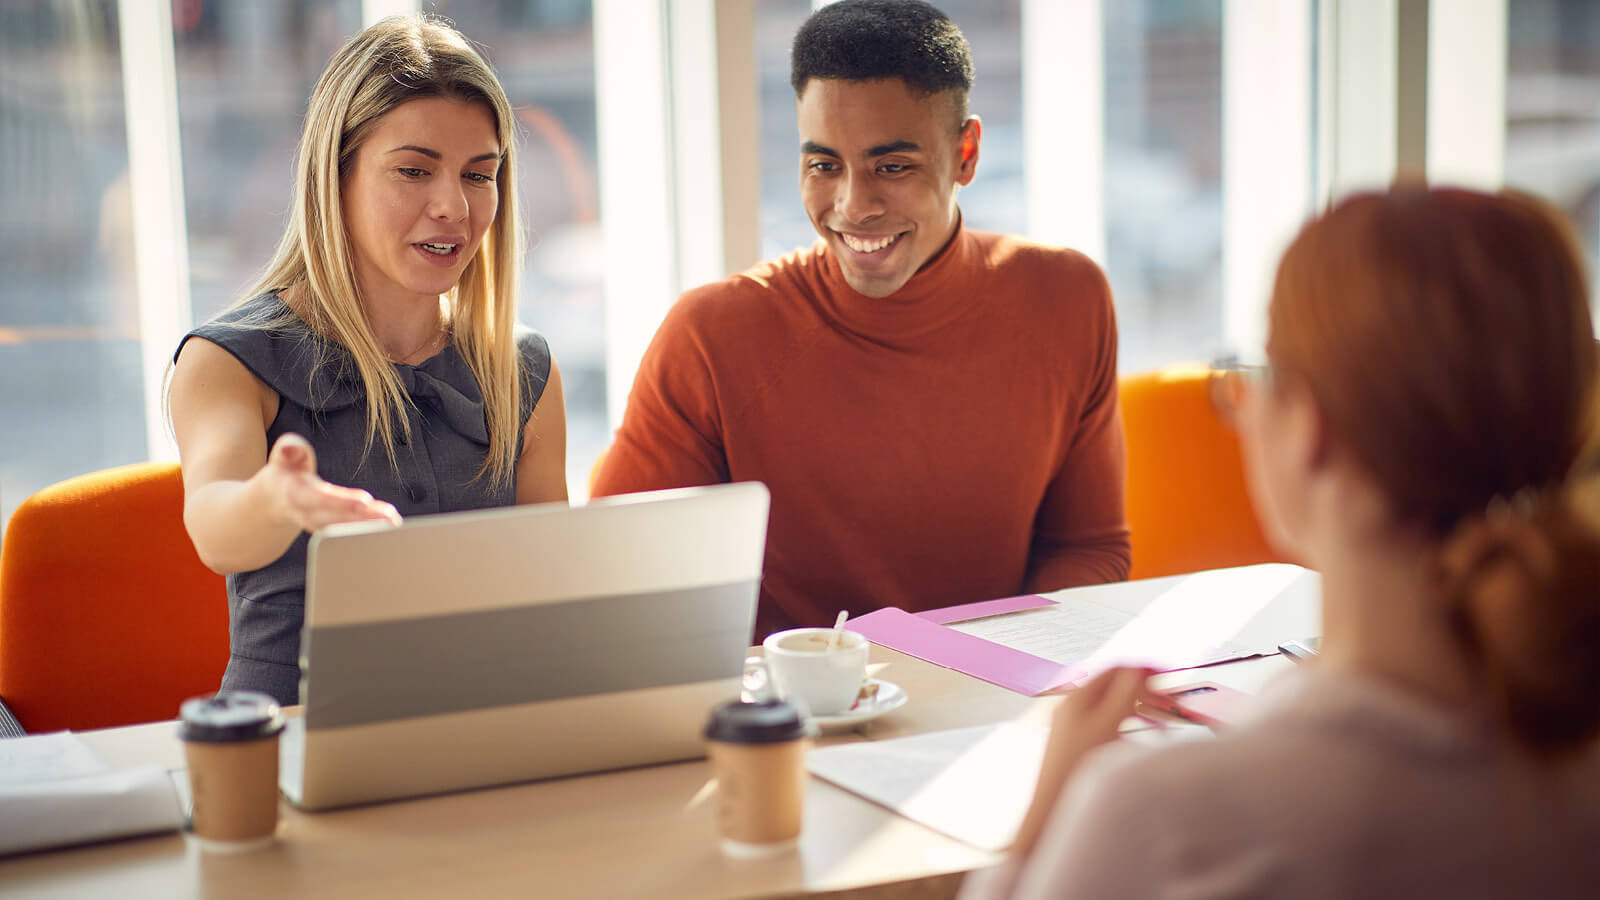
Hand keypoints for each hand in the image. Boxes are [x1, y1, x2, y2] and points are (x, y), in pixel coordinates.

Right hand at [258, 433, 402, 531]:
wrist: (274, 498)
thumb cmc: (286, 470)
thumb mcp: (282, 456)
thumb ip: (289, 448)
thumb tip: (288, 448)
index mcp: (296, 493)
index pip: (320, 498)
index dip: (341, 501)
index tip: (364, 501)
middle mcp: (307, 514)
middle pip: (337, 518)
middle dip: (363, 519)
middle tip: (389, 518)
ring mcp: (319, 525)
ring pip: (345, 528)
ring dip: (370, 527)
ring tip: (393, 522)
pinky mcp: (329, 528)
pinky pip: (348, 532)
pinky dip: (368, 530)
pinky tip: (389, 525)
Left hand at [1011, 666, 1153, 855]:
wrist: (1052, 810)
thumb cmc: (1077, 768)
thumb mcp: (1107, 725)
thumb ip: (1124, 694)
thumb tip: (1139, 668)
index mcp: (1077, 697)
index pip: (1116, 669)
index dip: (1144, 670)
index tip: (1168, 678)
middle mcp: (1072, 707)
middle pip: (1115, 687)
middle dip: (1146, 692)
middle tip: (1171, 704)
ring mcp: (1073, 727)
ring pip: (1114, 708)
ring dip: (1141, 711)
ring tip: (1164, 724)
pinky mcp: (1077, 746)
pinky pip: (1109, 727)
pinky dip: (1129, 728)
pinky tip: (1143, 743)